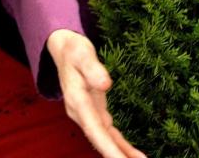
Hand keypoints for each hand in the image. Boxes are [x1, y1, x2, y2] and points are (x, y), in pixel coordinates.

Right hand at [46, 30, 145, 157]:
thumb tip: (106, 84)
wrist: (64, 50)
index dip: (108, 147)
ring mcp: (87, 115)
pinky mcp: (95, 113)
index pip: (93, 128)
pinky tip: (134, 155)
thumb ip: (92, 67)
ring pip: (105, 140)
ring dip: (121, 154)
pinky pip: (109, 134)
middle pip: (99, 139)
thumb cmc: (73, 50)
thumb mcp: (81, 52)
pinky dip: (121, 145)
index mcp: (76, 99)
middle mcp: (80, 112)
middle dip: (115, 156)